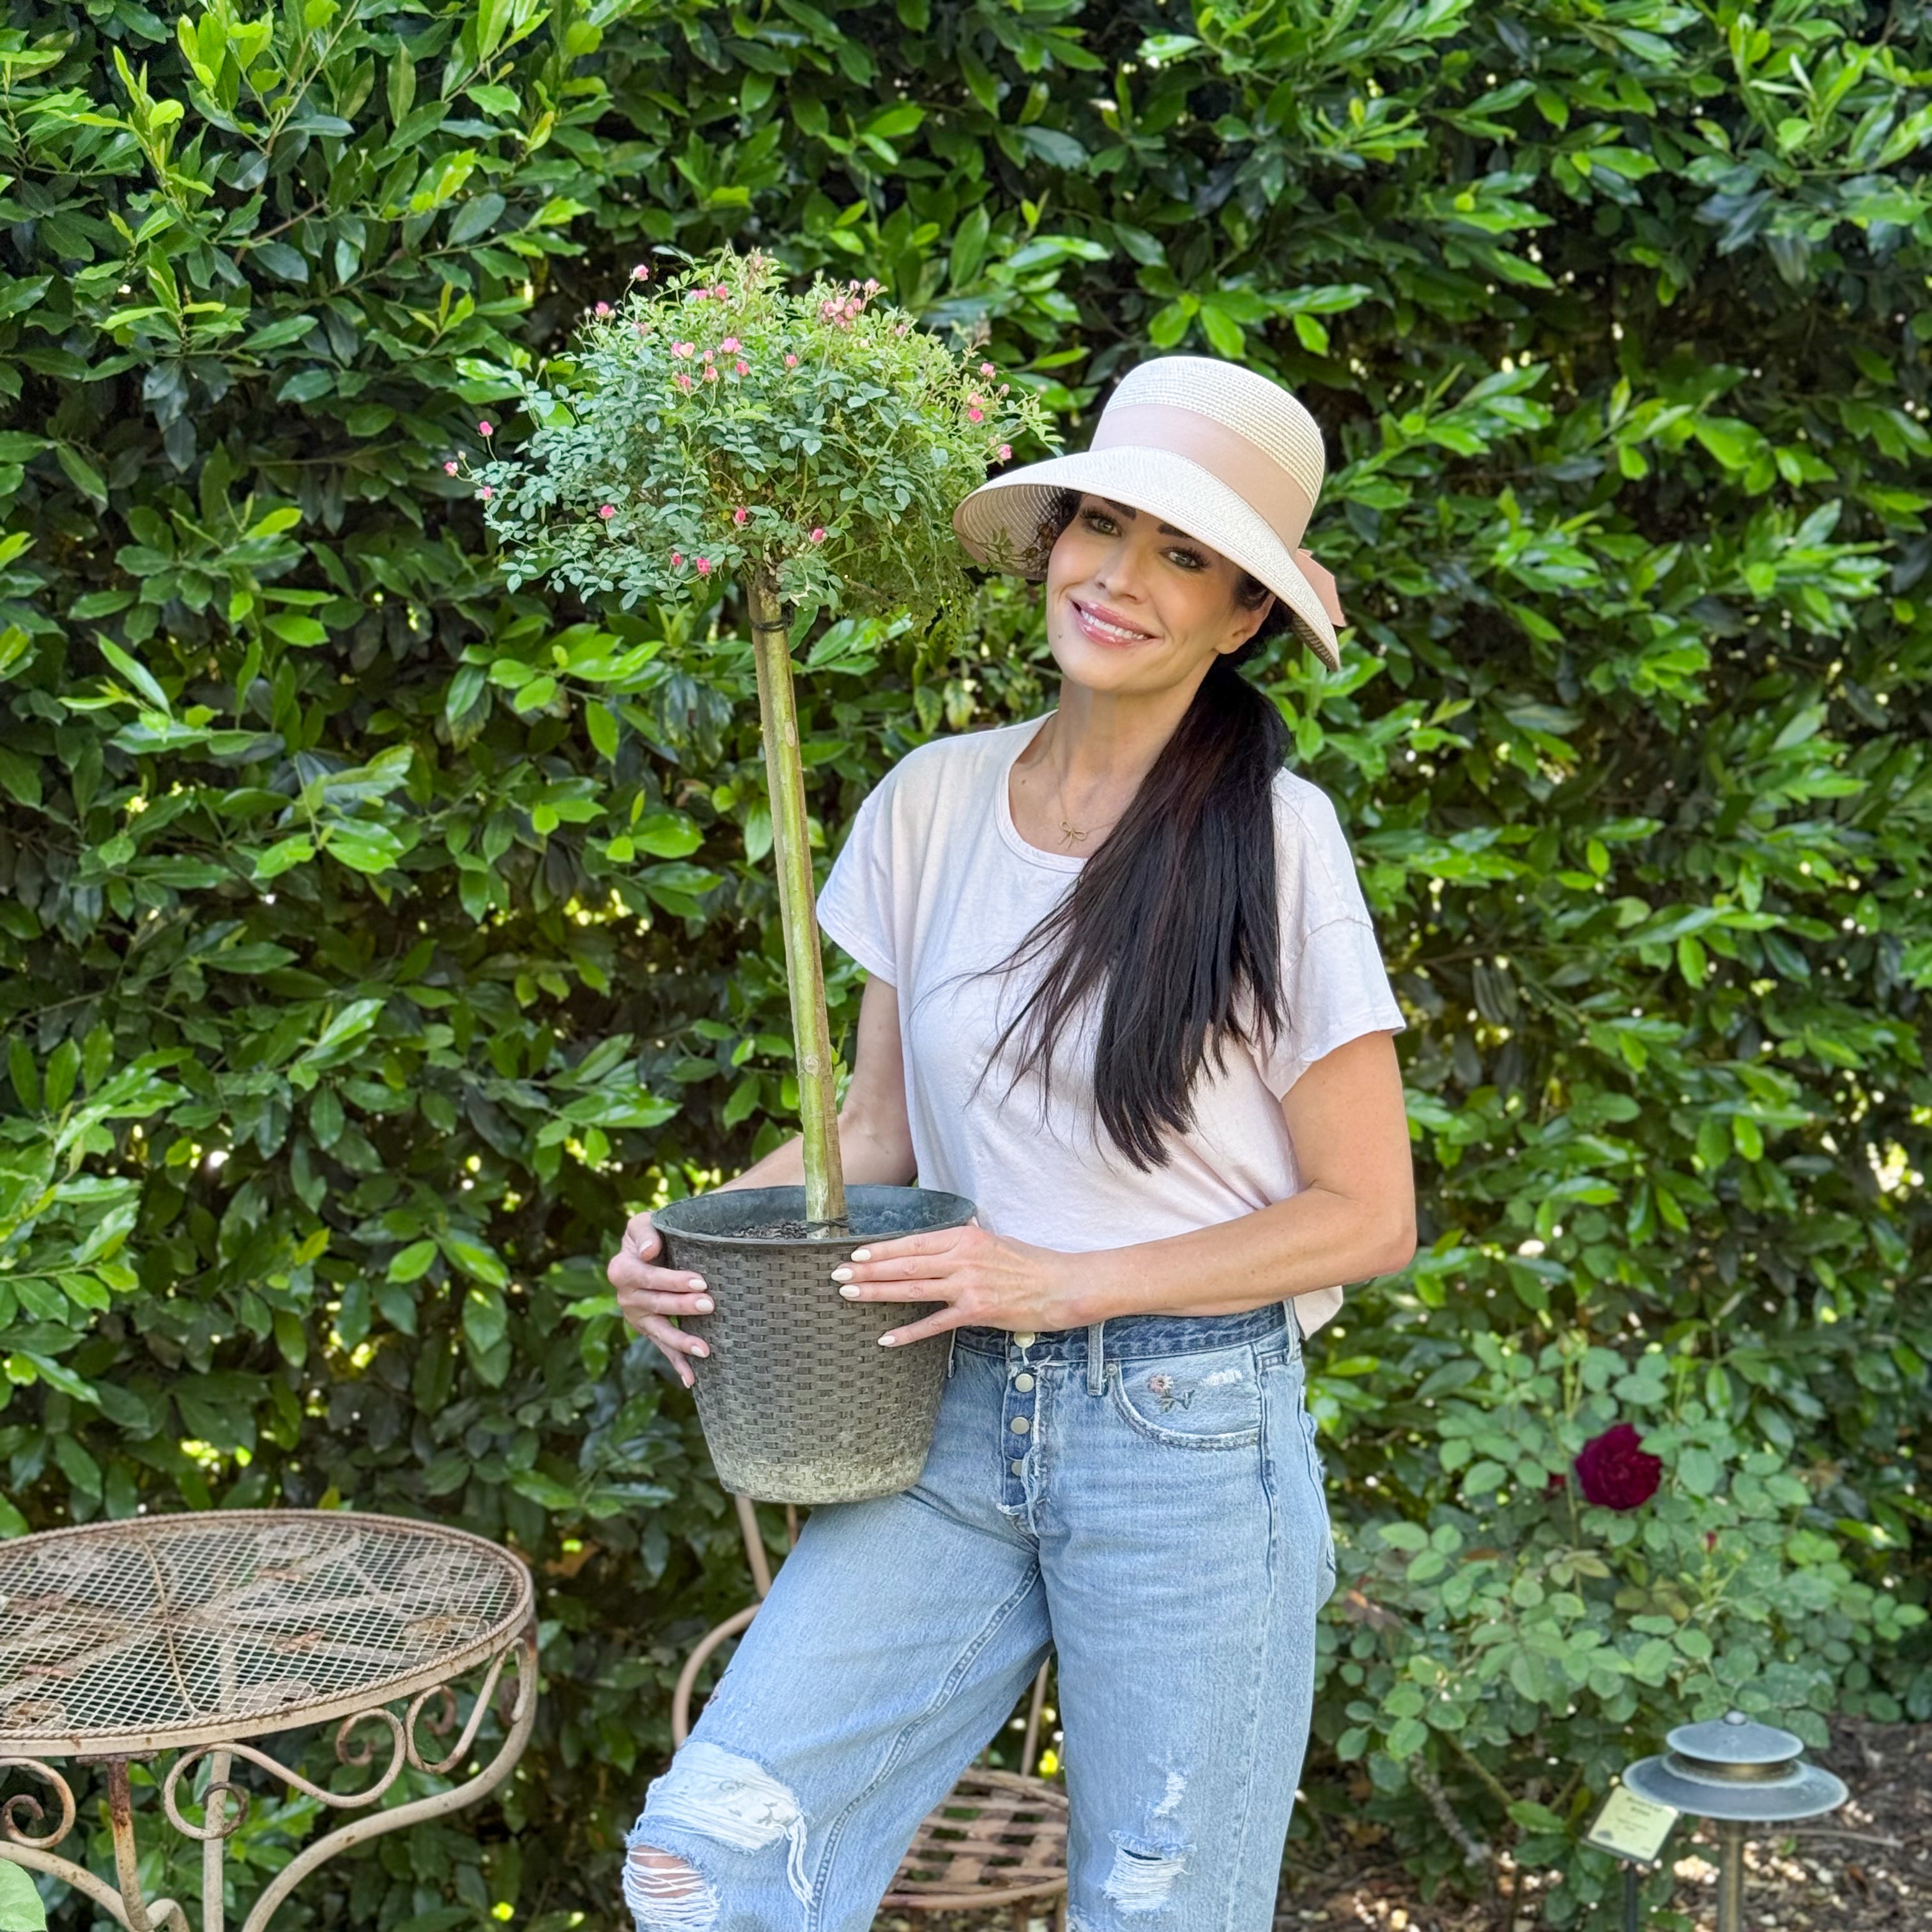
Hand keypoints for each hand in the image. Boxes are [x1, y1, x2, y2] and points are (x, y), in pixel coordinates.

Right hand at [607, 1211, 713, 1387]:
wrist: (651, 1248)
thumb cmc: (650, 1233)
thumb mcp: (642, 1223)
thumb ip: (644, 1231)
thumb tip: (647, 1251)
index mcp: (621, 1270)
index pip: (647, 1276)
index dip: (672, 1280)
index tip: (700, 1280)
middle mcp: (625, 1297)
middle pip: (656, 1304)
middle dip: (683, 1306)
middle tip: (710, 1305)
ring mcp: (637, 1317)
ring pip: (660, 1332)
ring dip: (681, 1342)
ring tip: (704, 1350)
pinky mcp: (650, 1330)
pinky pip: (663, 1349)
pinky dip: (677, 1364)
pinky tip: (692, 1380)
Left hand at [831, 1222, 1083, 1347]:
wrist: (1062, 1285)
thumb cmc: (1031, 1263)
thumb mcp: (997, 1240)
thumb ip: (970, 1239)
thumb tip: (958, 1229)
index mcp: (965, 1238)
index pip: (913, 1243)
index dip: (882, 1249)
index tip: (856, 1253)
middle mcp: (962, 1258)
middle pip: (905, 1264)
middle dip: (868, 1268)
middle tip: (837, 1273)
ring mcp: (967, 1285)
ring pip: (912, 1289)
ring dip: (877, 1291)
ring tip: (849, 1293)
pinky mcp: (975, 1311)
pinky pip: (934, 1323)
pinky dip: (908, 1332)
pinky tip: (885, 1338)